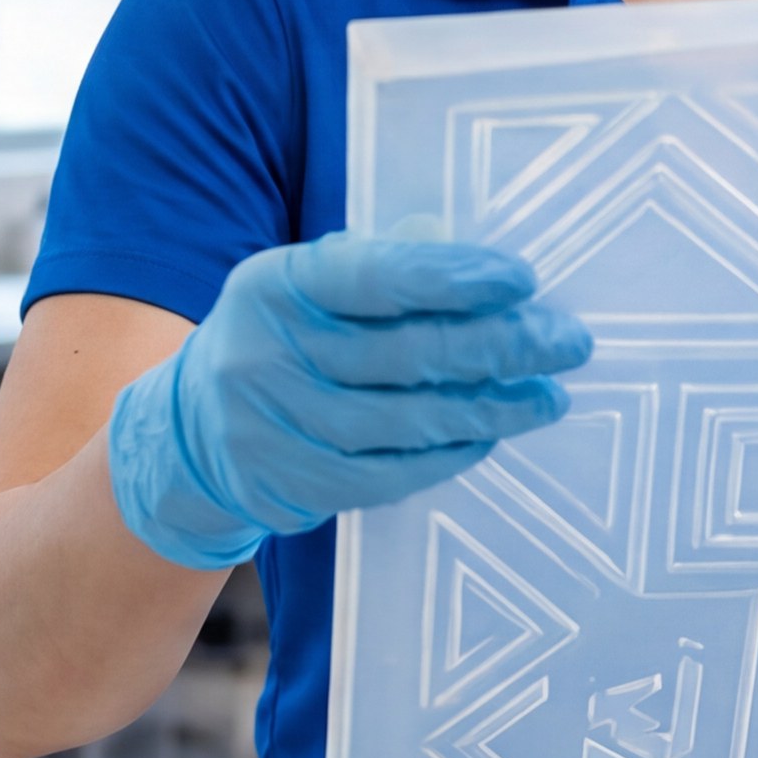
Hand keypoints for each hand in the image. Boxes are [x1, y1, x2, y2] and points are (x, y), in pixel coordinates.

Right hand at [108, 231, 592, 568]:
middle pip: (407, 353)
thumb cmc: (277, 340)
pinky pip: (393, 471)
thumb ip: (378, 273)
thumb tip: (484, 280)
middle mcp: (271, 355)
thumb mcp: (302, 288)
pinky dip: (451, 453)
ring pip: (409, 420)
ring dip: (492, 407)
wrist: (191, 432)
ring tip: (548, 396)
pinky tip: (491, 434)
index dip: (452, 278)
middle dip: (501, 346)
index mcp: (275, 286)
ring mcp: (282, 427)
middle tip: (566, 342)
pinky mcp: (299, 484)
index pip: (374, 277)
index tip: (521, 279)